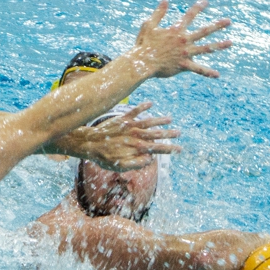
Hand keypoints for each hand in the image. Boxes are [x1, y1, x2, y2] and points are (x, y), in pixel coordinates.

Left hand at [62, 102, 180, 170]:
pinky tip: (151, 103)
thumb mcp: (120, 166)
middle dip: (169, 134)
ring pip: (148, 122)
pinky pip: (134, 111)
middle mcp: (135, 136)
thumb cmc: (104, 158)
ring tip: (170, 119)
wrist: (90, 144)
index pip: (157, 148)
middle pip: (156, 134)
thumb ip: (136, 163)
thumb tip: (150, 159)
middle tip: (179, 133)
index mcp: (137, 148)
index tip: (179, 149)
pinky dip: (143, 106)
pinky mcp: (122, 119)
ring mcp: (130, 126)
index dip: (169, 149)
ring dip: (160, 120)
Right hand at [131, 0, 231, 78]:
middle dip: (217, 25)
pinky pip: (198, 69)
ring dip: (219, 45)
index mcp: (176, 30)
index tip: (205, 2)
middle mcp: (184, 40)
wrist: (142, 63)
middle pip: (204, 31)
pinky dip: (207, 72)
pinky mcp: (183, 65)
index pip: (190, 16)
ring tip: (230, 43)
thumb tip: (165, 1)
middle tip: (228, 21)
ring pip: (206, 48)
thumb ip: (158, 13)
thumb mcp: (149, 25)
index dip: (198, 7)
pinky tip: (217, 74)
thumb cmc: (144, 44)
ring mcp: (185, 53)